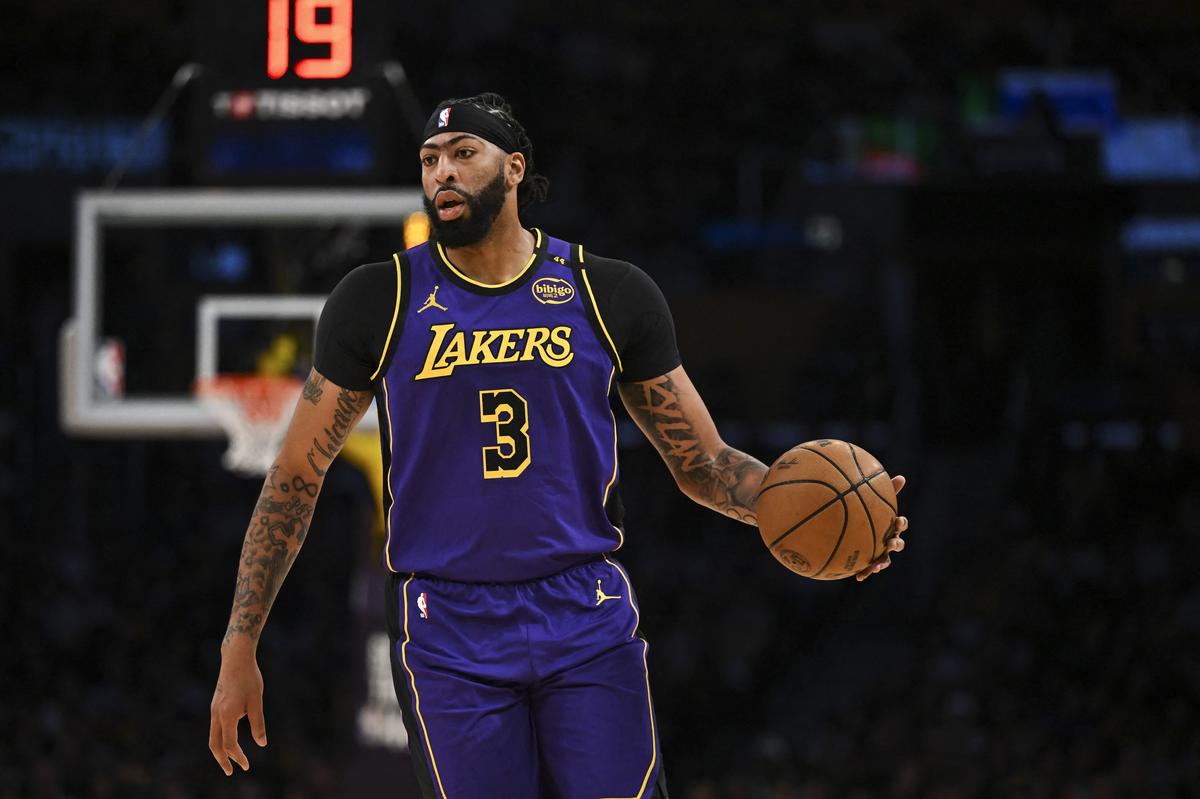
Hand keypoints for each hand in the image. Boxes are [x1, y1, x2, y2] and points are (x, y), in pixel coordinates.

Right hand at [209, 646, 267, 775]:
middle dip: (223, 760)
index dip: (238, 757)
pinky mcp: (216, 704)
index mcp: (227, 715)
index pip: (230, 744)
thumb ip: (258, 723)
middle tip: (232, 772)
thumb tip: (261, 744)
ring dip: (221, 750)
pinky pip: (215, 727)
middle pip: (214, 745)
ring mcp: (214, 709)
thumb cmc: (249, 678)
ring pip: (213, 736)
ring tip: (231, 759)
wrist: (235, 658)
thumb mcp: (257, 701)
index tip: (246, 766)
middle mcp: (216, 714)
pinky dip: (221, 738)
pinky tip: (230, 739)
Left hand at [856, 474, 907, 582]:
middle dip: (896, 544)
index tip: (897, 521)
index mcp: (890, 525)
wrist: (850, 529)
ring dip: (883, 563)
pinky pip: (869, 568)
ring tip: (877, 566)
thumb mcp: (874, 500)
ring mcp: (879, 551)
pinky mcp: (868, 561)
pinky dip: (866, 573)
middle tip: (890, 542)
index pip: (901, 524)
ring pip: (886, 560)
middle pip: (898, 544)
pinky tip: (858, 577)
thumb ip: (886, 491)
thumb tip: (902, 477)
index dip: (901, 523)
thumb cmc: (865, 512)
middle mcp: (887, 539)